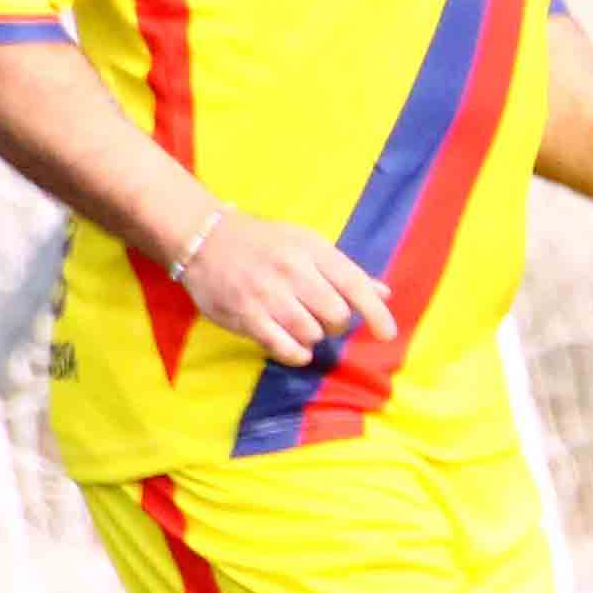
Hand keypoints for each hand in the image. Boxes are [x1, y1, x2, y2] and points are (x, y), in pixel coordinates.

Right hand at [171, 205, 395, 363]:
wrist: (205, 239)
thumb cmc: (264, 243)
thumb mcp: (306, 245)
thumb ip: (344, 271)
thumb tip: (383, 294)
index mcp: (311, 249)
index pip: (354, 284)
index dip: (375, 313)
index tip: (387, 334)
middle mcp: (292, 270)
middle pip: (336, 314)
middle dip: (337, 324)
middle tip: (325, 319)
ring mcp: (267, 294)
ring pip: (311, 333)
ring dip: (313, 336)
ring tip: (301, 325)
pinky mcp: (246, 315)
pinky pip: (284, 347)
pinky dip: (296, 353)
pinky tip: (295, 347)